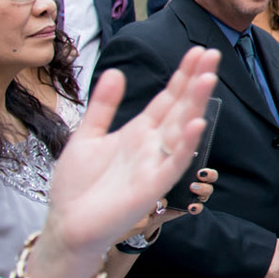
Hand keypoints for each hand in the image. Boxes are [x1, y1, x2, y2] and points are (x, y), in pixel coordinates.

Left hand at [36, 48, 219, 277]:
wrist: (66, 225)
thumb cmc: (77, 187)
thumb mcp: (86, 137)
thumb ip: (103, 106)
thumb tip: (116, 72)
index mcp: (138, 132)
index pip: (167, 99)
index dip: (182, 75)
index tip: (196, 51)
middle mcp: (152, 145)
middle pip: (180, 108)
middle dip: (196, 81)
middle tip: (212, 54)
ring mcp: (155, 164)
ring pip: (182, 129)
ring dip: (196, 105)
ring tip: (208, 78)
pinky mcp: (153, 186)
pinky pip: (174, 163)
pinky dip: (186, 144)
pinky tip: (195, 124)